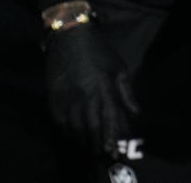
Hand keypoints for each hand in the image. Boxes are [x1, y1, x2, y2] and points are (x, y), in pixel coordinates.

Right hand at [44, 23, 139, 156]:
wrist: (70, 38)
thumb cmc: (99, 53)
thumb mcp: (119, 68)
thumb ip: (127, 93)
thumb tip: (136, 113)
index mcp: (104, 88)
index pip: (110, 118)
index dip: (112, 136)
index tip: (114, 150)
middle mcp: (85, 96)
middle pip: (91, 128)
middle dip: (97, 143)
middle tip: (102, 153)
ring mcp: (68, 98)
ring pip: (74, 128)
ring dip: (82, 140)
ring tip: (89, 147)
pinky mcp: (53, 98)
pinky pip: (59, 122)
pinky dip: (66, 131)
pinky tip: (72, 135)